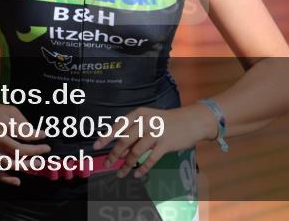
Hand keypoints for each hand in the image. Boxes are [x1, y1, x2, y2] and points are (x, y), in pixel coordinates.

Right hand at [0, 103, 49, 185]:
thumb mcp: (10, 110)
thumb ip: (22, 123)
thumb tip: (34, 135)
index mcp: (0, 124)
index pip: (22, 133)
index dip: (35, 135)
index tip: (44, 135)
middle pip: (17, 150)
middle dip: (34, 151)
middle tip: (46, 149)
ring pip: (9, 163)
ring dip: (25, 165)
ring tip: (38, 164)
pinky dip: (7, 179)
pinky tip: (18, 181)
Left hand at [92, 105, 215, 178]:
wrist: (192, 120)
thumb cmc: (168, 121)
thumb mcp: (150, 120)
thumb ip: (136, 133)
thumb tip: (120, 150)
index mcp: (140, 114)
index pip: (119, 125)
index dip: (106, 137)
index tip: (96, 147)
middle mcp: (147, 122)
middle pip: (125, 140)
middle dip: (114, 154)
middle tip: (107, 164)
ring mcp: (157, 132)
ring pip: (136, 151)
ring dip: (126, 164)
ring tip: (120, 174)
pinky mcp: (166, 144)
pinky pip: (150, 159)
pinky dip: (142, 168)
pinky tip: (136, 174)